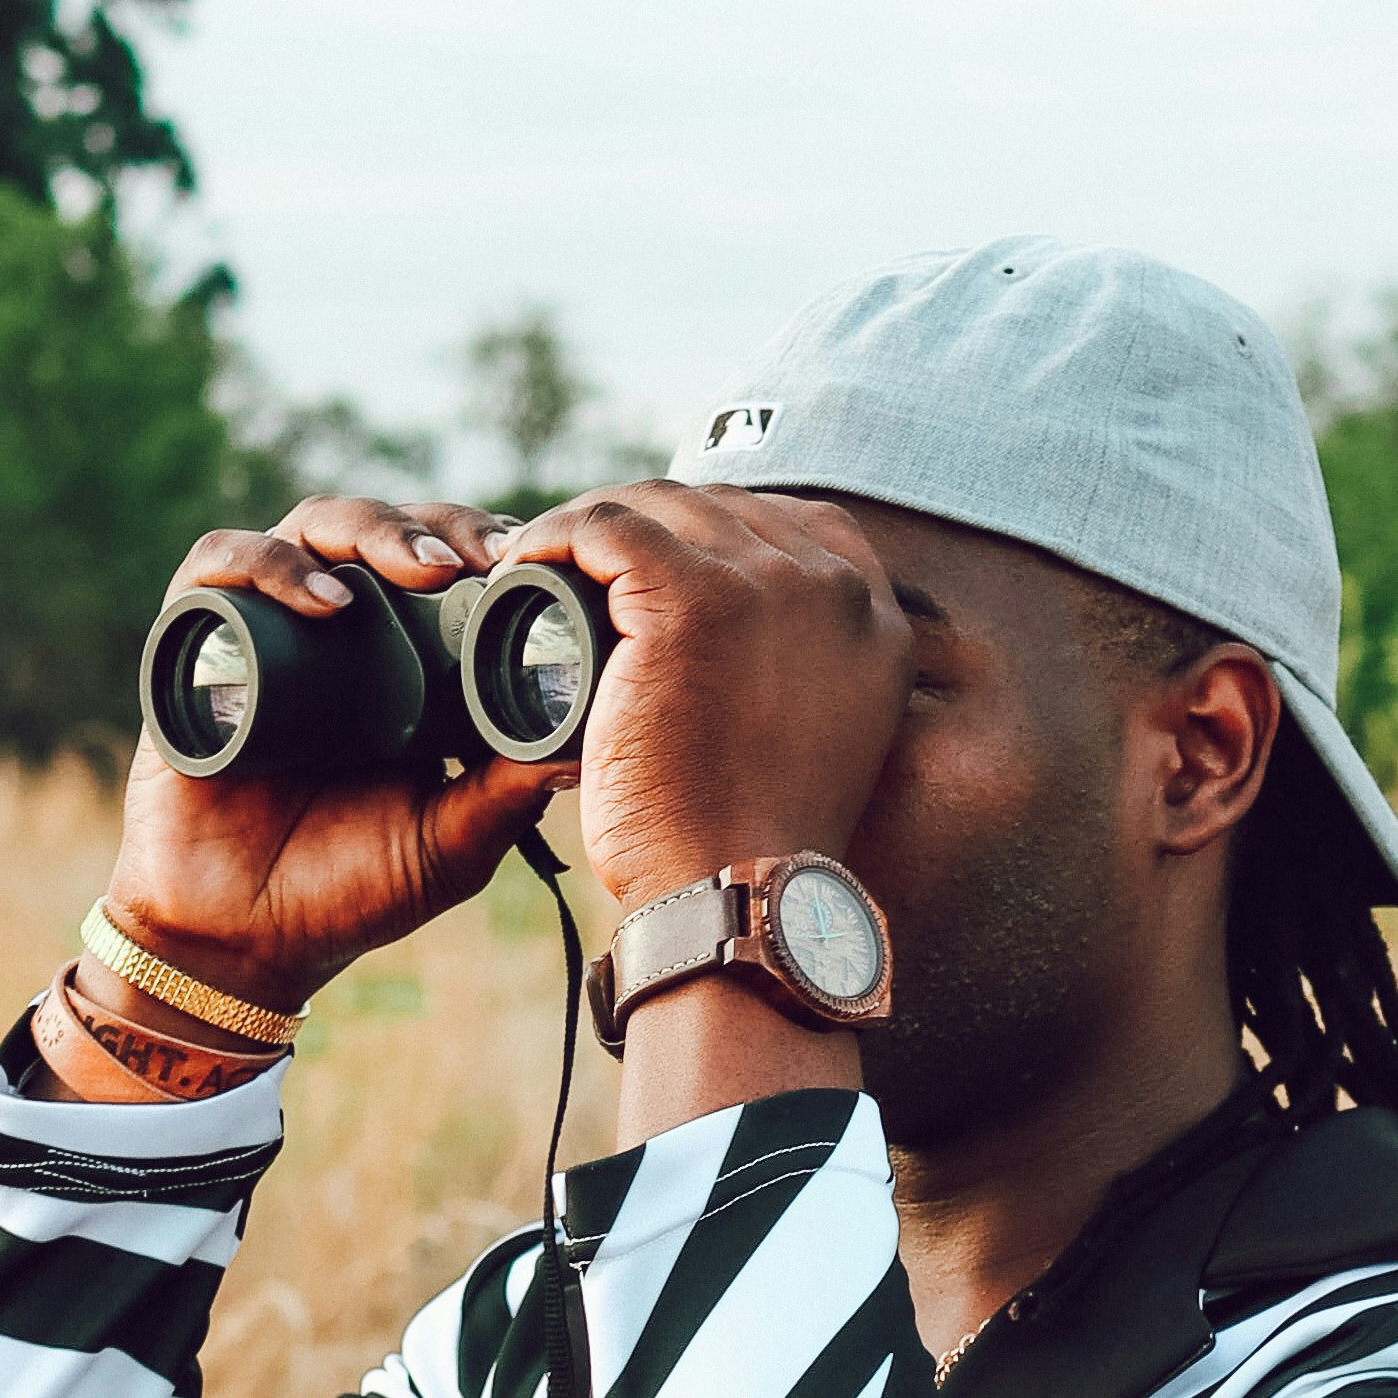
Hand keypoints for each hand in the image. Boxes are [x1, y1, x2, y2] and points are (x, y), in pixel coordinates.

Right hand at [96, 495, 557, 1010]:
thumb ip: (509, 792)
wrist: (242, 940)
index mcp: (404, 660)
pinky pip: (221, 569)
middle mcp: (335, 630)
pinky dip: (275, 567)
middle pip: (388, 530)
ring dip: (373, 532)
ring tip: (423, 572)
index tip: (541, 562)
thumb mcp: (452, 842)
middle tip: (493, 555)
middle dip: (443, 528)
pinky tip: (328, 602)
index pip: (448, 566)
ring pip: (314, 528)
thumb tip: (587, 739)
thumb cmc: (348, 890)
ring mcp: (264, 627)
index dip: (491, 547)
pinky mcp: (192, 642)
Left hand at [488, 482, 913, 916]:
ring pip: (658, 504)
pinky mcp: (692, 599)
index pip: (792, 524)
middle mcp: (836, 588)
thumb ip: (803, 673)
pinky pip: (606, 526)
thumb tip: (741, 641)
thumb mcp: (817, 740)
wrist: (736, 893)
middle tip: (583, 567)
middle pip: (721, 507)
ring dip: (592, 525)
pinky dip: (554, 535)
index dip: (713, 533)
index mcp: (874, 620)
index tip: (655, 570)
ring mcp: (767, 584)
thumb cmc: (754, 845)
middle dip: (647, 525)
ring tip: (545, 564)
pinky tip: (523, 563)